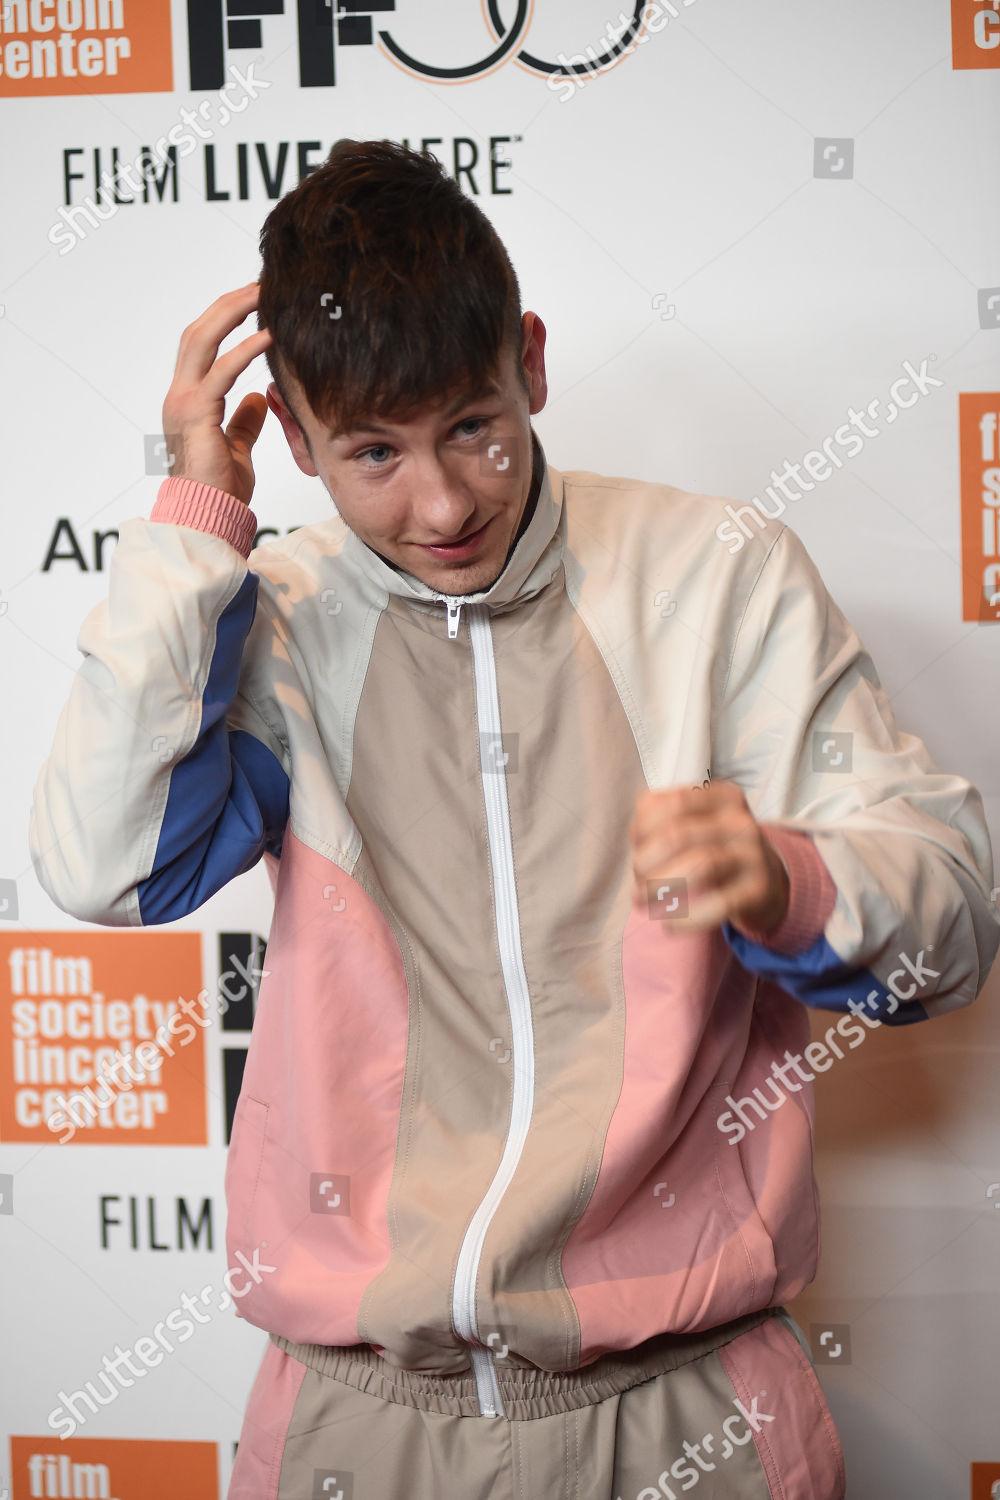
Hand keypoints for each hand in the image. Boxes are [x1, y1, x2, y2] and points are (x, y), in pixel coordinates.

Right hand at [161, 283, 273, 503]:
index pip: (203, 346)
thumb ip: (244, 422)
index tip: (254, 301)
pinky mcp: (196, 416)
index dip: (226, 319)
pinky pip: (220, 374)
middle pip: (200, 332)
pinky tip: (267, 337)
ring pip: (202, 341)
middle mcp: (180, 395)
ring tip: (262, 295)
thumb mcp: (238, 449)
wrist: (207, 519)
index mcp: (189, 401)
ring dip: (233, 313)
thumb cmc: (220, 492)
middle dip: (229, 304)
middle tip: (260, 285)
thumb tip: (259, 399)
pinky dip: (244, 352)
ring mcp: (184, 403)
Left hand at [627, 781, 789, 934]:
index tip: (637, 849)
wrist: (770, 881)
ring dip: (660, 886)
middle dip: (645, 862)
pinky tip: (670, 924)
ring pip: (700, 865)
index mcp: (722, 798)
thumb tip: (638, 850)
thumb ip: (664, 825)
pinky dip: (689, 916)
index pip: (672, 804)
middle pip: (679, 836)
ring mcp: (753, 854)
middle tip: (637, 884)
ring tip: (643, 902)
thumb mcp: (700, 826)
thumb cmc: (719, 850)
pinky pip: (721, 902)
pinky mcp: (760, 889)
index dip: (643, 828)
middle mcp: (740, 821)